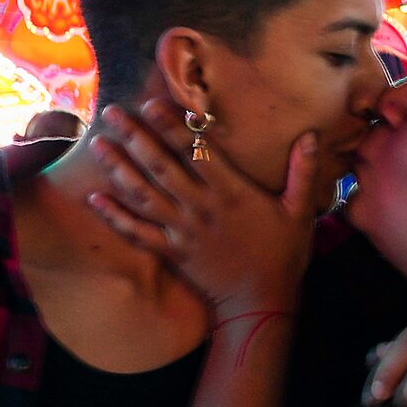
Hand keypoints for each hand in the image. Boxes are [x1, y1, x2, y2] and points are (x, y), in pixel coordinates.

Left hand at [85, 100, 316, 318]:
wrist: (260, 302)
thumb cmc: (283, 255)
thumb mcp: (300, 212)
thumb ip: (303, 172)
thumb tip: (312, 135)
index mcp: (231, 192)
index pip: (197, 152)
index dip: (173, 127)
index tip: (151, 104)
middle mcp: (201, 207)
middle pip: (161, 167)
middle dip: (134, 137)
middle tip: (110, 113)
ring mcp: (183, 231)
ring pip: (144, 195)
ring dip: (118, 169)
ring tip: (97, 144)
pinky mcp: (172, 252)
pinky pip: (138, 232)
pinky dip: (115, 216)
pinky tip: (93, 199)